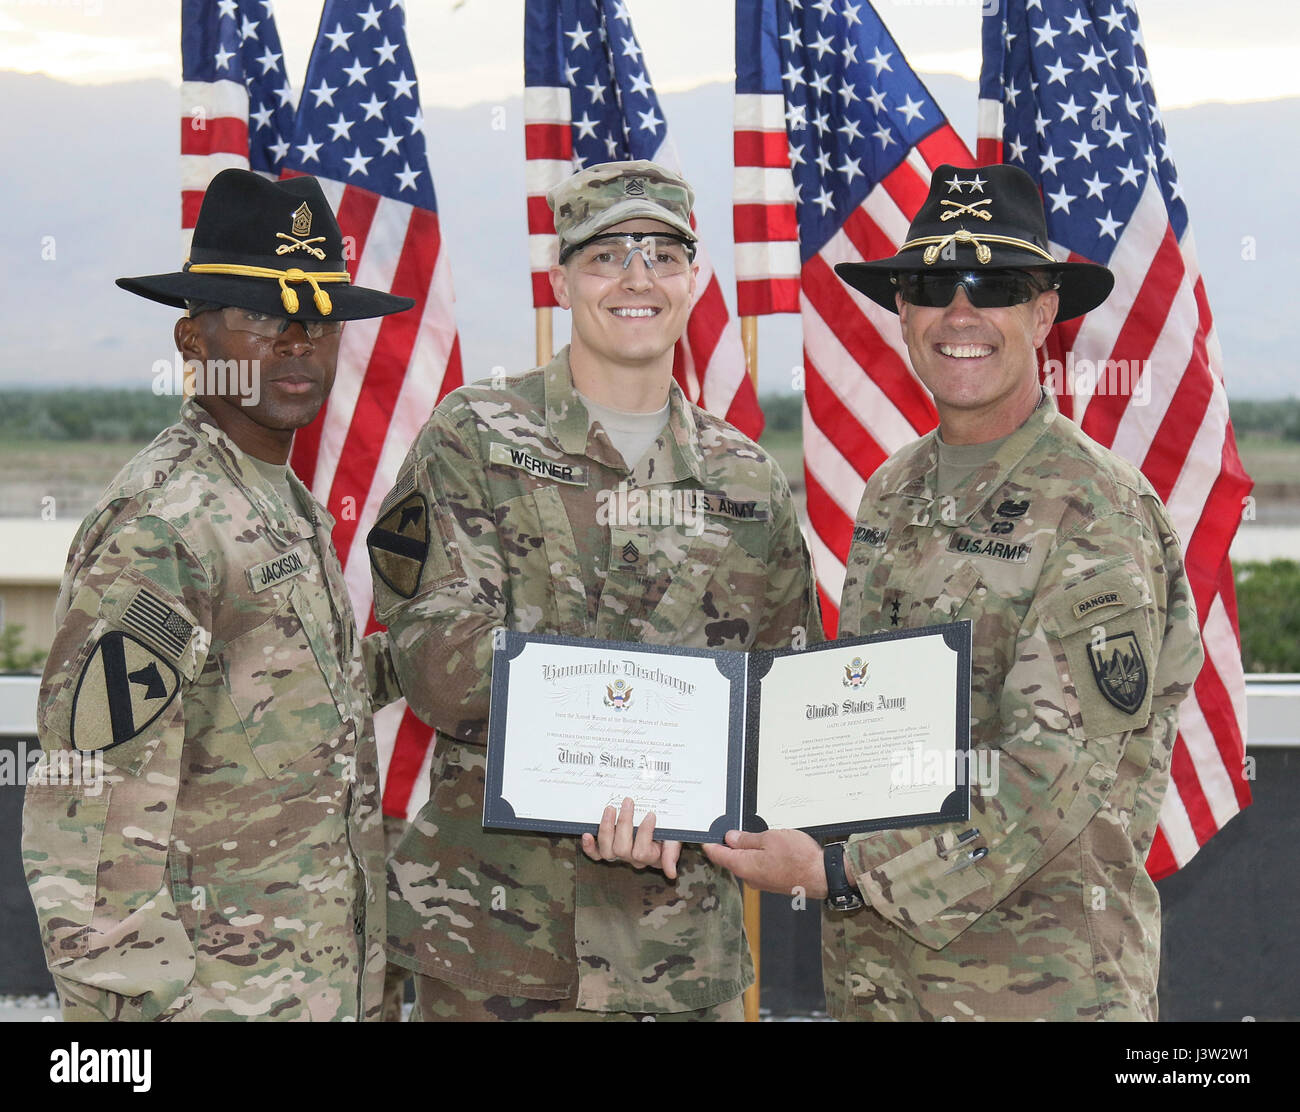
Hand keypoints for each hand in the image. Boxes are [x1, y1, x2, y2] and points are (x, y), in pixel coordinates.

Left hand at [581, 797, 681, 880]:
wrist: (660, 824)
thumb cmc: (667, 831)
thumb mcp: (675, 839)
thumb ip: (672, 854)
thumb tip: (671, 874)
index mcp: (651, 857)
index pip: (642, 851)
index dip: (645, 833)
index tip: (651, 814)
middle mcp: (632, 859)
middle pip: (622, 849)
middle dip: (624, 824)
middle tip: (628, 802)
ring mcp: (618, 855)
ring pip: (607, 850)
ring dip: (606, 828)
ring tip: (610, 808)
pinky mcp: (607, 850)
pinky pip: (596, 855)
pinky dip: (589, 847)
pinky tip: (586, 835)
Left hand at [701, 828, 828, 897]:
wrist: (822, 875)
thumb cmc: (798, 857)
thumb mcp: (769, 838)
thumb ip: (747, 839)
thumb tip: (730, 838)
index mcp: (744, 866)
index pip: (718, 855)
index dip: (710, 844)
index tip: (704, 836)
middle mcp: (749, 878)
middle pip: (732, 859)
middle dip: (729, 845)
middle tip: (729, 828)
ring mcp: (761, 882)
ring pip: (746, 862)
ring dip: (746, 850)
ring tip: (752, 834)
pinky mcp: (772, 882)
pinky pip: (758, 867)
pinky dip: (757, 857)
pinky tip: (766, 847)